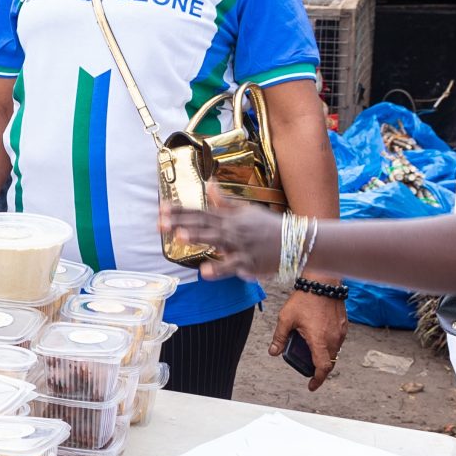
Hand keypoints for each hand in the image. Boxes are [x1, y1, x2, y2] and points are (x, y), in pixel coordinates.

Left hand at [159, 190, 282, 280]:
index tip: (160, 208)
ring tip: (181, 236)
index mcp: (228, 218)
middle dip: (181, 223)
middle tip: (161, 222)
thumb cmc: (267, 227)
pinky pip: (232, 265)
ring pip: (216, 240)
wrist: (294, 241)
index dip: (180, 211)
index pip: (199, 213)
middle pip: (203, 224)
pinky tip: (204, 272)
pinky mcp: (248, 262)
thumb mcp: (246, 210)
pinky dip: (220, 268)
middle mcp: (231, 229)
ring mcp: (239, 245)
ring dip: (199, 237)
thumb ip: (224, 201)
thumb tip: (209, 184)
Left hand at [271, 287, 346, 391]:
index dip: (318, 380)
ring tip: (312, 353)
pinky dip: (330, 346)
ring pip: (335, 352)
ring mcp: (340, 332)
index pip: (322, 368)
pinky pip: (338, 341)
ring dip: (325, 357)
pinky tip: (319, 339)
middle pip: (329, 362)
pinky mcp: (344, 325)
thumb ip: (280, 337)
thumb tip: (273, 352)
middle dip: (320, 370)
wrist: (323, 282)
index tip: (311, 386)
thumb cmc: (305, 299)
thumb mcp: (286, 319)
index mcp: (320, 341)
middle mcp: (333, 339)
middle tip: (310, 372)